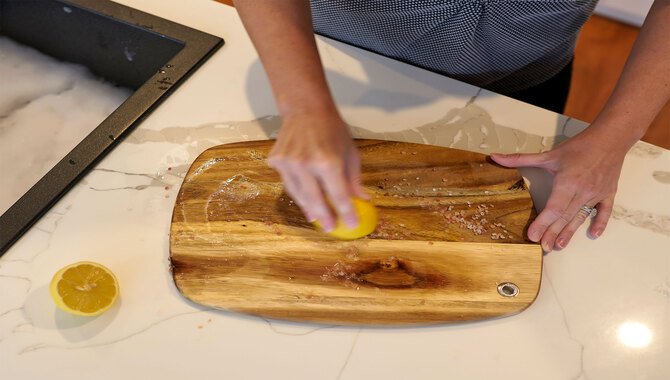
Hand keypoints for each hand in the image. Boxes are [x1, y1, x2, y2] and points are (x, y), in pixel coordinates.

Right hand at [268, 112, 367, 230]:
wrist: (305, 109)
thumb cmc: (332, 129)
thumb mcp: (350, 152)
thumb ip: (354, 179)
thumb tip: (363, 200)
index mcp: (328, 162)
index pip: (338, 196)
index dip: (346, 213)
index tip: (351, 224)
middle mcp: (305, 164)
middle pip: (315, 200)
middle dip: (324, 217)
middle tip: (330, 228)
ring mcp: (287, 163)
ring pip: (298, 194)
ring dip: (308, 207)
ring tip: (317, 217)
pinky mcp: (276, 161)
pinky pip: (288, 182)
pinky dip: (297, 191)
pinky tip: (305, 198)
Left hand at [490, 126, 628, 251]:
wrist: (610, 138)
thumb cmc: (579, 146)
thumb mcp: (549, 154)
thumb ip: (521, 158)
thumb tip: (495, 157)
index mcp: (568, 182)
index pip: (554, 208)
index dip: (543, 223)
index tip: (533, 235)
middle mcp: (583, 191)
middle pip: (565, 216)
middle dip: (553, 232)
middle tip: (543, 247)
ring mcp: (597, 194)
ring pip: (581, 216)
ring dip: (570, 232)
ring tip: (559, 245)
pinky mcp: (608, 193)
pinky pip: (604, 212)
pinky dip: (599, 223)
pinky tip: (593, 234)